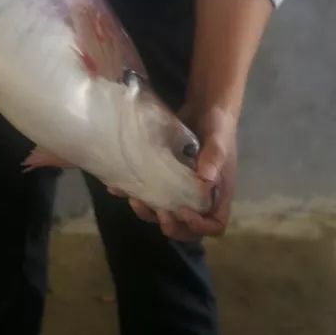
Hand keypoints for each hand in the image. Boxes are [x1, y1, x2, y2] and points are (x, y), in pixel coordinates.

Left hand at [117, 102, 238, 241]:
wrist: (204, 107)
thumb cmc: (218, 126)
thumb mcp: (219, 140)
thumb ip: (214, 158)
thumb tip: (205, 180)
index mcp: (218, 193)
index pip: (214, 224)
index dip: (199, 226)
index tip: (184, 211)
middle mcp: (199, 196)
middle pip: (186, 226)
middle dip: (170, 225)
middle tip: (159, 213)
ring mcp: (179, 188)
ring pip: (164, 212)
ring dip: (149, 212)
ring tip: (136, 200)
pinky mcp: (163, 177)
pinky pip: (148, 192)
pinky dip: (132, 193)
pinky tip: (117, 187)